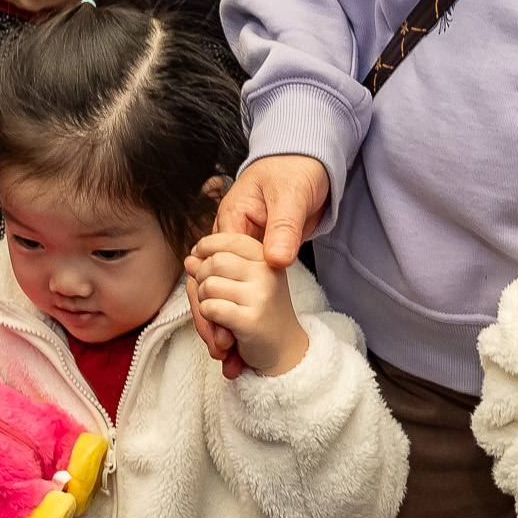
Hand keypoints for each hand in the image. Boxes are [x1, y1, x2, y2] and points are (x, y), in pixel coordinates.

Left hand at [185, 229, 307, 376]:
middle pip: (215, 261)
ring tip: (215, 308)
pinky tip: (219, 321)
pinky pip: (211, 308)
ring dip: (203, 298)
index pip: (228, 238)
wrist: (283, 348)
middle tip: (208, 292)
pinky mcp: (251, 321)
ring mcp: (261, 296)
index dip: (206, 246)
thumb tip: (190, 259)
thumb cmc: (259, 311)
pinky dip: (206, 315)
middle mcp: (267, 272)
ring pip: (209, 285)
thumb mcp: (243, 280)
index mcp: (267, 257)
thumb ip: (217, 266)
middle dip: (201, 276)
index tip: (197, 257)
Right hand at [201, 155, 329, 370]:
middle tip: (222, 352)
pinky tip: (241, 341)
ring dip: (221, 324)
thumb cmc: (297, 170)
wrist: (310, 159)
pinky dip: (237, 314)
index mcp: (230, 220)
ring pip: (220, 292)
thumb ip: (284, 228)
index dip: (211, 304)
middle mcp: (229, 239)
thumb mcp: (291, 196)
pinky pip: (240, 290)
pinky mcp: (256, 259)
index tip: (221, 333)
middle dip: (211, 322)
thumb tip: (276, 260)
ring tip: (230, 358)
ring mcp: (241, 251)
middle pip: (207, 286)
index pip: (211, 269)